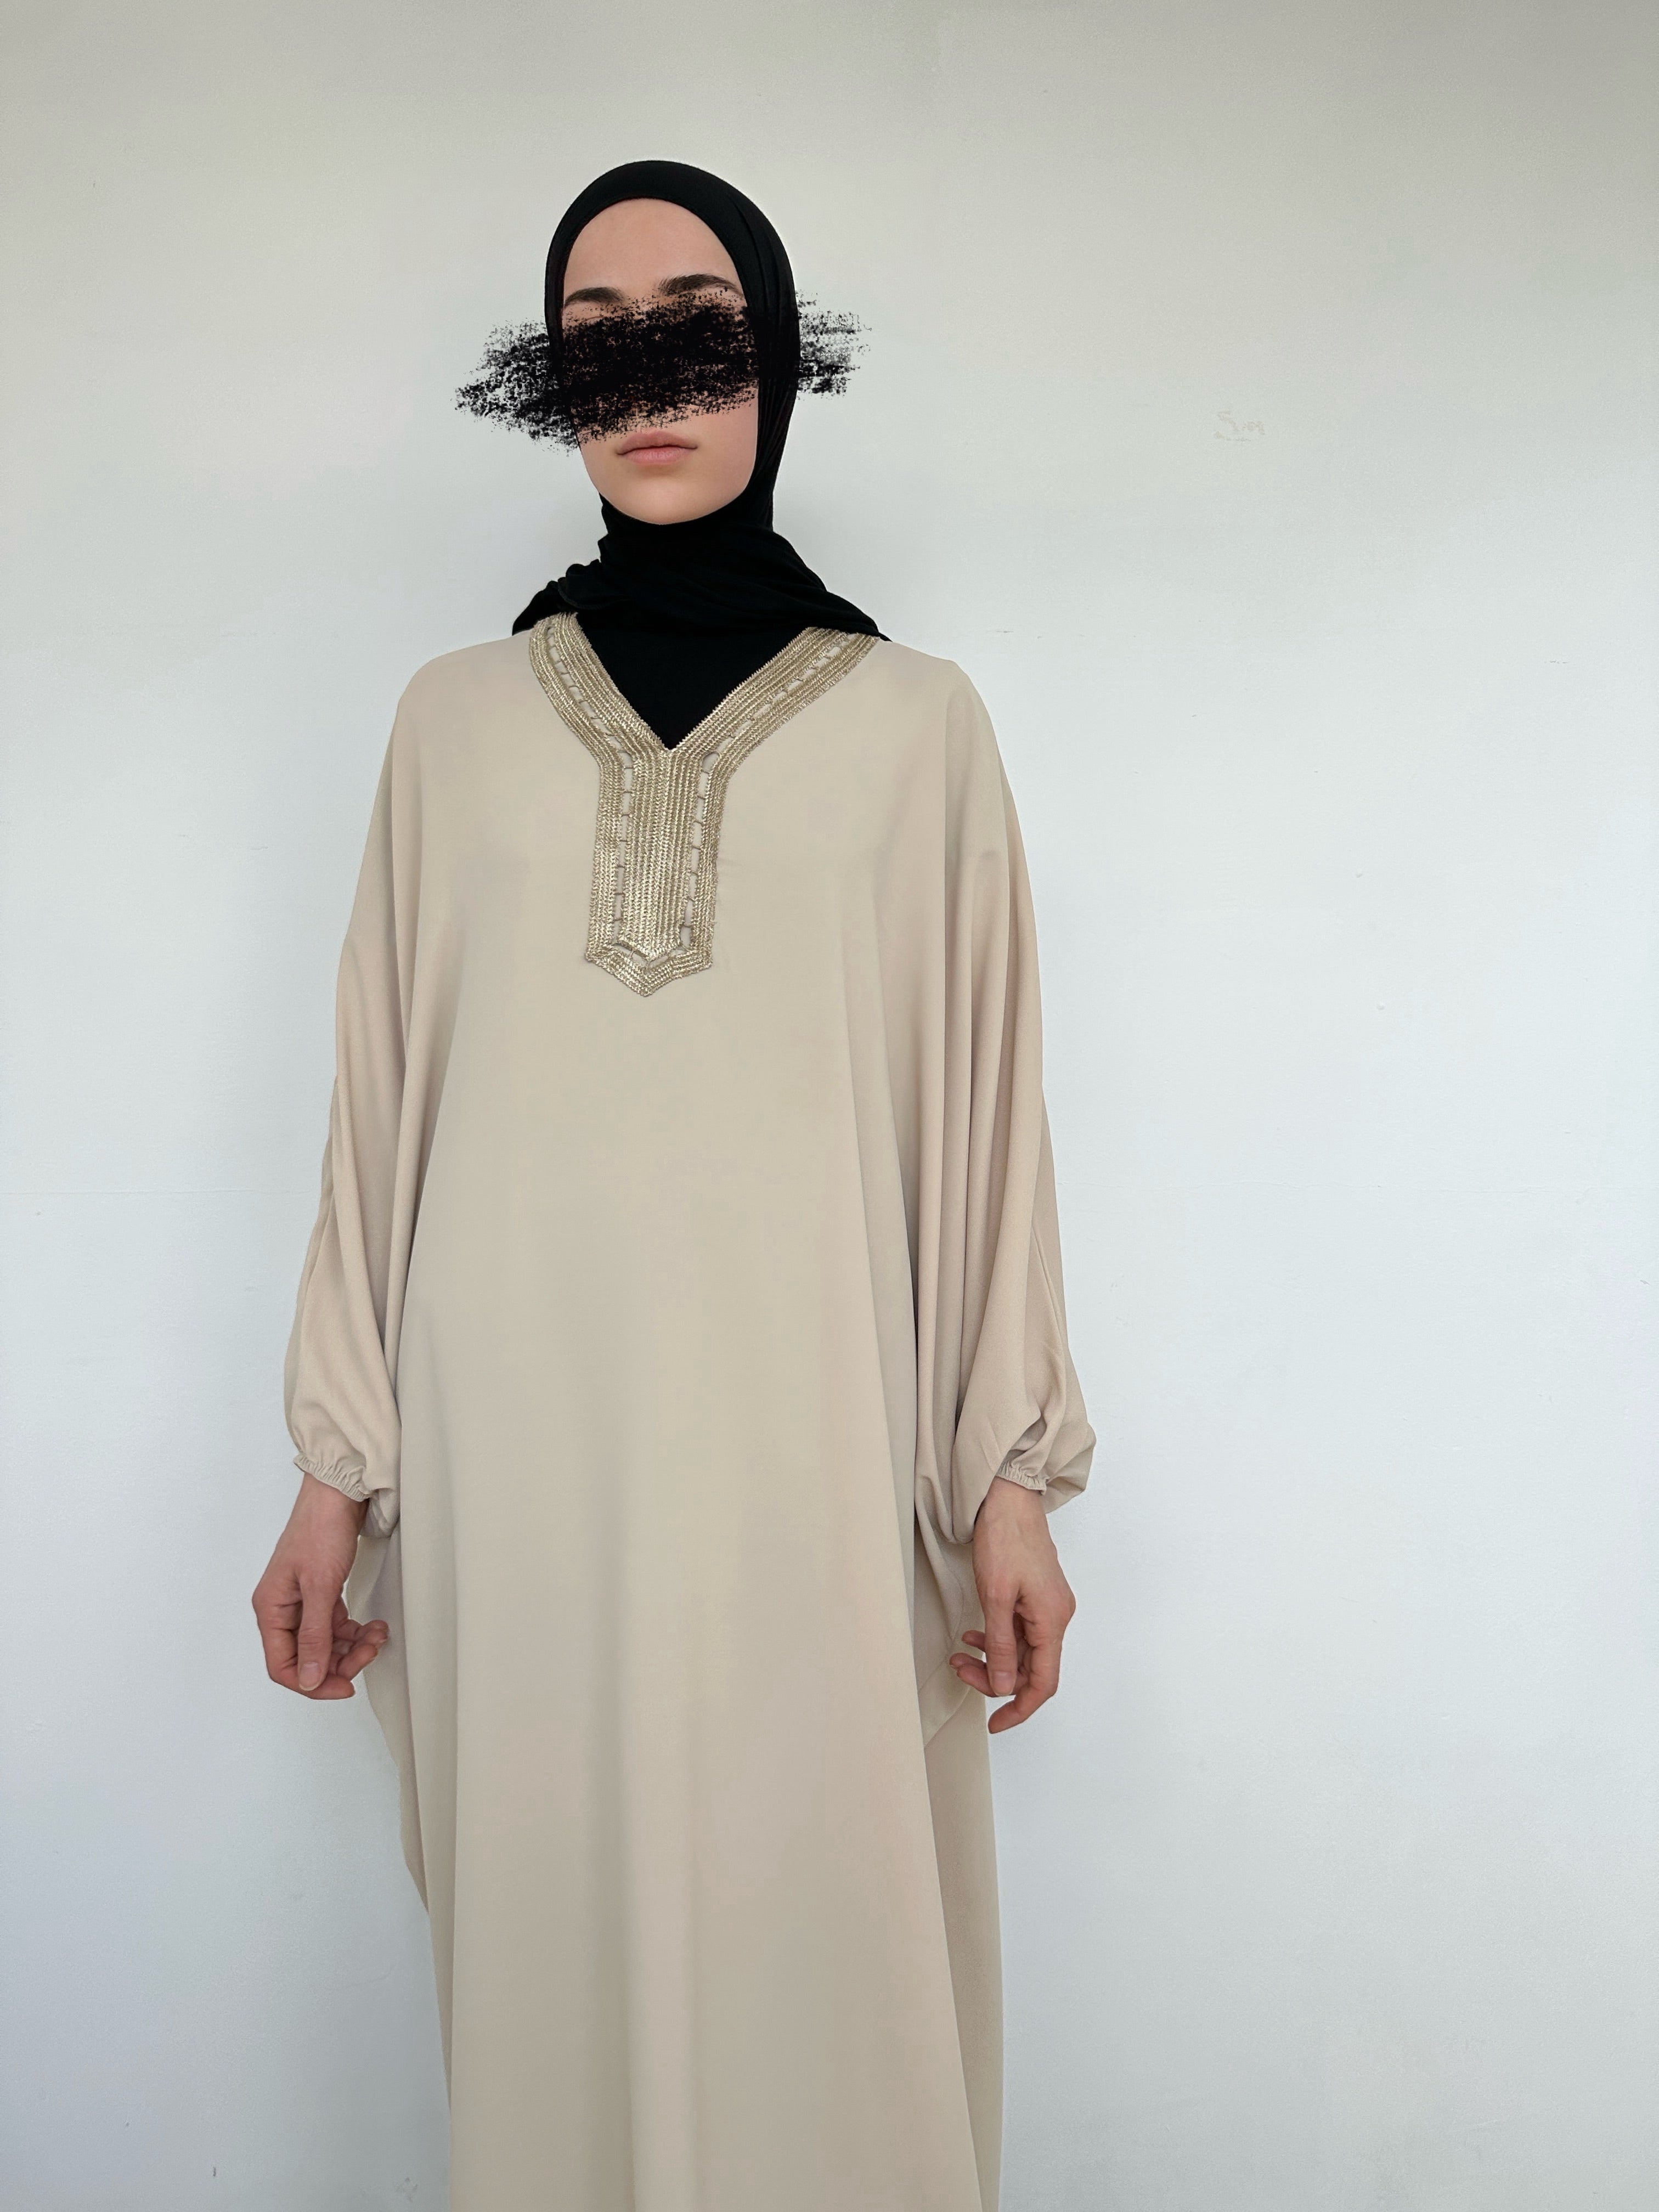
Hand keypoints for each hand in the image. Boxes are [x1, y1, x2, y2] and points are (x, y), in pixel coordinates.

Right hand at [252, 1474, 387, 1698]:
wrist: (338, 1493)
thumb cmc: (321, 1531)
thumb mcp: (320, 1587)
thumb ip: (314, 1636)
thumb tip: (308, 1678)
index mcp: (271, 1610)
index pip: (283, 1666)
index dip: (312, 1683)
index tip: (345, 1686)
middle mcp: (283, 1609)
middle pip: (307, 1657)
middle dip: (340, 1661)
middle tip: (370, 1653)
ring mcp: (302, 1602)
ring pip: (325, 1643)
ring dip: (353, 1646)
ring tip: (377, 1636)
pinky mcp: (322, 1593)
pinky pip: (336, 1626)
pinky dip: (356, 1631)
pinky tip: (374, 1627)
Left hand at [949, 1478, 1075, 1731]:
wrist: (1009, 1498)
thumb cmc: (1005, 1539)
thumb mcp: (995, 1597)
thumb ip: (1000, 1646)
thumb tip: (1003, 1686)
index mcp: (1052, 1620)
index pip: (1042, 1682)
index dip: (1019, 1708)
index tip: (996, 1723)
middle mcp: (1055, 1617)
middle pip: (1029, 1668)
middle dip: (994, 1679)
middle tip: (961, 1672)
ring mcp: (1046, 1606)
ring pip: (1021, 1651)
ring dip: (991, 1659)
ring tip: (960, 1656)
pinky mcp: (1035, 1596)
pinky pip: (1018, 1631)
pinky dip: (995, 1639)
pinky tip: (973, 1636)